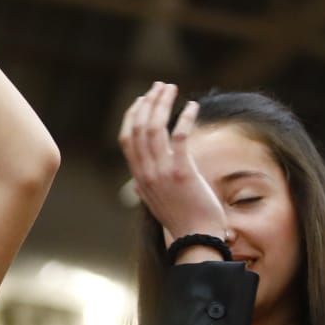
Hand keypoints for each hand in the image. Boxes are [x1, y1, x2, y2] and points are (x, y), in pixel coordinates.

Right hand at [118, 82, 224, 244]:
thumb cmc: (181, 219)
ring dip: (163, 103)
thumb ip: (145, 188)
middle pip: (139, 127)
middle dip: (148, 102)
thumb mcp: (154, 202)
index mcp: (138, 176)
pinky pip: (179, 137)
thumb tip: (137, 182)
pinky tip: (192, 106)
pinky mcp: (182, 172)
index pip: (127, 138)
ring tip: (171, 88)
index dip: (132, 115)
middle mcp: (146, 172)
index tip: (142, 99)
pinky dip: (185, 117)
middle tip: (160, 86)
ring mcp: (162, 172)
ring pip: (155, 128)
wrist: (197, 238)